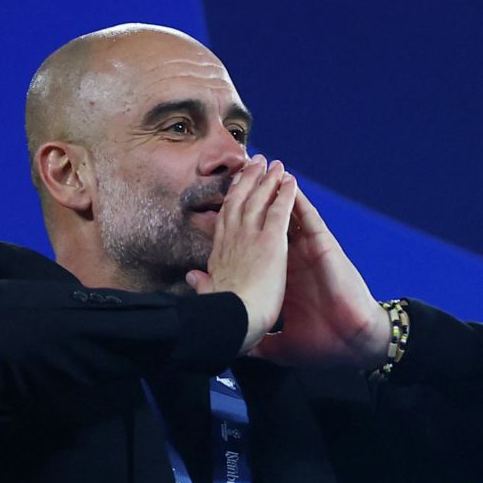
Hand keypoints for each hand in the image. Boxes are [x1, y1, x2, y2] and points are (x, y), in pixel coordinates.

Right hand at [186, 155, 296, 353]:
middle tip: (255, 162)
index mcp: (219, 255)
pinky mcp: (270, 242)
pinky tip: (290, 180)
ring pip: (258, 200)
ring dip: (266, 180)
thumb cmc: (223, 316)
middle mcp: (232, 240)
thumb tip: (191, 277)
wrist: (234, 321)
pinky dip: (285, 194)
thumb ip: (201, 284)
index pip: (225, 220)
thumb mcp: (207, 296)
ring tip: (273, 164)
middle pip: (239, 201)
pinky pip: (279, 211)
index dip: (230, 199)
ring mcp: (250, 238)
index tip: (235, 185)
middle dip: (247, 180)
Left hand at [249, 183, 389, 368]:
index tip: (220, 213)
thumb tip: (235, 343)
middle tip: (238, 176)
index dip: (238, 228)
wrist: (349, 344)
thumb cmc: (319, 342)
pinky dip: (300, 201)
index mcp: (278, 277)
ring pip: (287, 215)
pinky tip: (289, 184)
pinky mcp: (323, 249)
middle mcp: (291, 260)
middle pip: (266, 222)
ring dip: (275, 191)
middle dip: (253, 198)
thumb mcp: (276, 344)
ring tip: (261, 168)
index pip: (254, 247)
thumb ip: (255, 340)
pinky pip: (309, 220)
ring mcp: (307, 252)